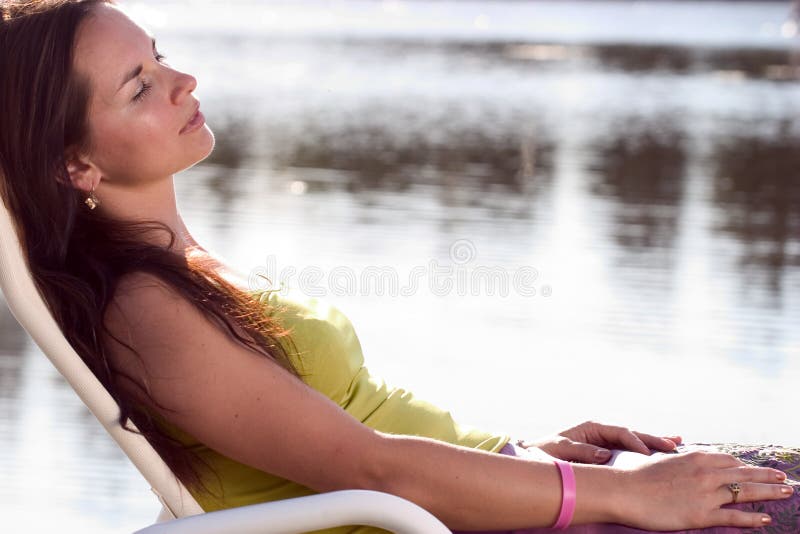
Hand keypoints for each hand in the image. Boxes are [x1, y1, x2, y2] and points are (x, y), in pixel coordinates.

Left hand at [518, 420, 681, 463]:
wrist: (537, 460)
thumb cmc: (546, 454)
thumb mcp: (559, 449)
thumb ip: (580, 451)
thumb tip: (603, 455)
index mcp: (593, 429)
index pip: (620, 433)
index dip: (635, 442)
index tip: (646, 454)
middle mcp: (603, 435)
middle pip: (633, 435)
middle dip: (653, 440)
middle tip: (674, 445)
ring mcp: (608, 445)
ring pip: (636, 444)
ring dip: (655, 445)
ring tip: (677, 444)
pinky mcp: (610, 457)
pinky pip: (631, 455)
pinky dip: (647, 454)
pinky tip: (665, 454)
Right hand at [620, 449, 791, 529]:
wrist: (624, 490)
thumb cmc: (637, 475)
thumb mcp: (661, 459)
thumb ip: (679, 459)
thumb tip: (681, 451)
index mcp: (696, 458)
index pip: (729, 461)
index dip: (746, 466)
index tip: (757, 470)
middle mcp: (706, 473)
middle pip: (744, 474)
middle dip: (767, 476)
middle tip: (785, 478)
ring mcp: (705, 494)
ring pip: (745, 492)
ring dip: (769, 493)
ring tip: (786, 492)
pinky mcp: (701, 514)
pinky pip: (733, 517)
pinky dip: (751, 518)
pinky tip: (765, 519)